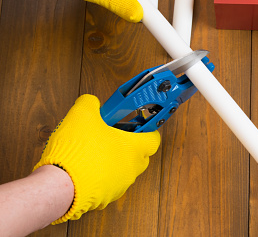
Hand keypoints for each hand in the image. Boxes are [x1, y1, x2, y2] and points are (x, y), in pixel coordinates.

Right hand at [34, 94, 160, 223]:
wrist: (60, 186)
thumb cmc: (77, 152)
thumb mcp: (82, 115)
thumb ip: (90, 104)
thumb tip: (90, 102)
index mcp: (134, 149)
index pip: (153, 140)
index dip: (146, 131)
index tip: (137, 126)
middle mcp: (131, 170)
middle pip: (140, 156)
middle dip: (128, 146)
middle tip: (113, 137)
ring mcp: (119, 186)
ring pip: (123, 171)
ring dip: (113, 162)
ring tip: (94, 152)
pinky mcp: (105, 199)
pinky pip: (108, 185)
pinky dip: (100, 177)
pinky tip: (85, 169)